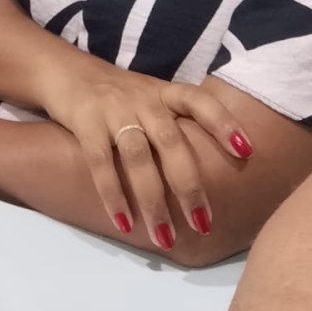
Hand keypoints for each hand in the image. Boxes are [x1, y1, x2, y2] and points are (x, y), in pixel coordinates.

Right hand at [41, 64, 252, 249]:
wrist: (65, 71)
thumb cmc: (118, 94)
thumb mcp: (151, 97)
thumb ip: (176, 124)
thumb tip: (216, 168)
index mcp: (164, 93)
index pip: (199, 102)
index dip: (223, 123)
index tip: (246, 151)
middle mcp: (143, 100)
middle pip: (172, 142)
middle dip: (189, 186)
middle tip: (203, 224)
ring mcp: (114, 110)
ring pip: (139, 157)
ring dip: (153, 201)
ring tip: (164, 238)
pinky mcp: (86, 122)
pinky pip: (101, 162)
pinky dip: (112, 195)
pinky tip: (124, 224)